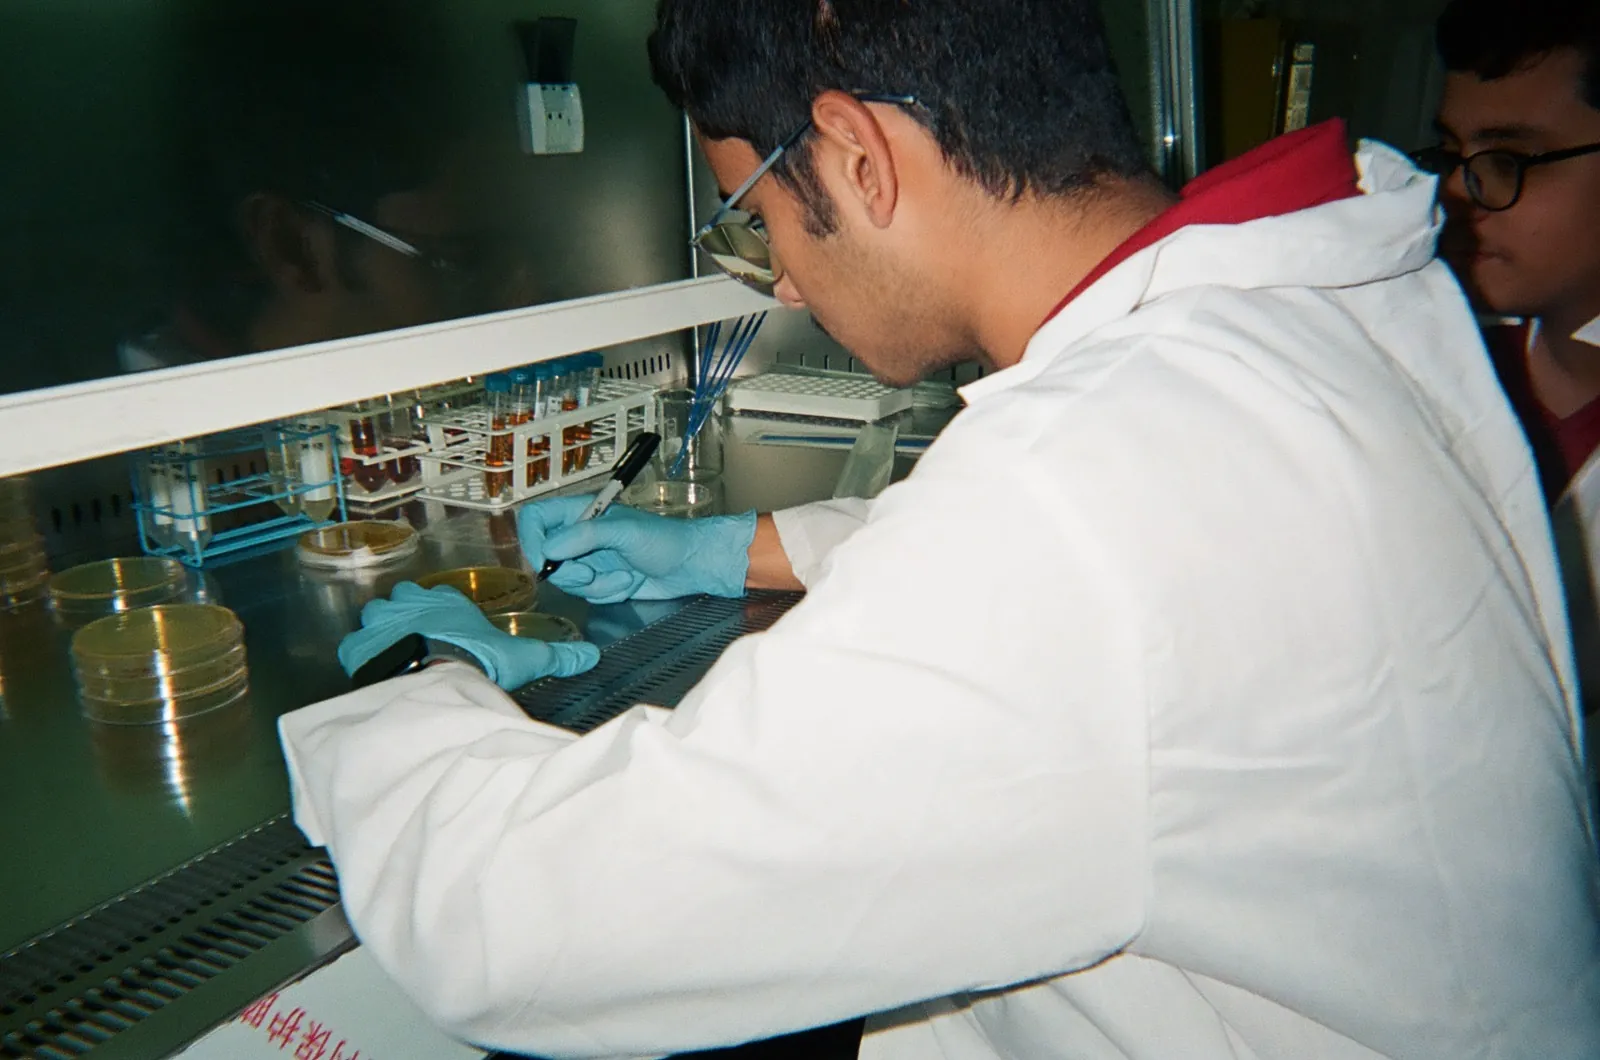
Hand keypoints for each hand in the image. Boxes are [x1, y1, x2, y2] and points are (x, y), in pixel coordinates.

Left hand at [337, 582, 599, 689]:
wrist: (436, 680)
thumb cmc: (480, 661)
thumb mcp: (524, 657)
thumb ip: (555, 655)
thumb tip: (591, 654)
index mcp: (447, 601)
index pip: (435, 596)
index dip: (436, 610)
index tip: (440, 626)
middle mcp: (410, 604)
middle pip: (400, 602)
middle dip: (404, 617)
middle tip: (415, 641)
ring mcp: (380, 624)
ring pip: (373, 620)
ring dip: (380, 635)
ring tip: (393, 657)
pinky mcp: (358, 648)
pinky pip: (353, 649)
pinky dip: (361, 659)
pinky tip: (373, 673)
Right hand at [517, 495, 757, 604]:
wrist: (691, 566)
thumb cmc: (665, 539)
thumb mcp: (626, 532)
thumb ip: (587, 535)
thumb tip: (550, 548)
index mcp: (581, 512)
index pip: (536, 520)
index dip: (532, 541)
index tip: (546, 561)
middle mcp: (579, 536)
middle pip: (546, 558)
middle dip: (569, 573)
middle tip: (590, 574)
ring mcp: (588, 561)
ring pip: (567, 582)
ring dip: (596, 585)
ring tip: (626, 575)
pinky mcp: (600, 583)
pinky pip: (586, 596)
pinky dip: (608, 593)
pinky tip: (629, 583)